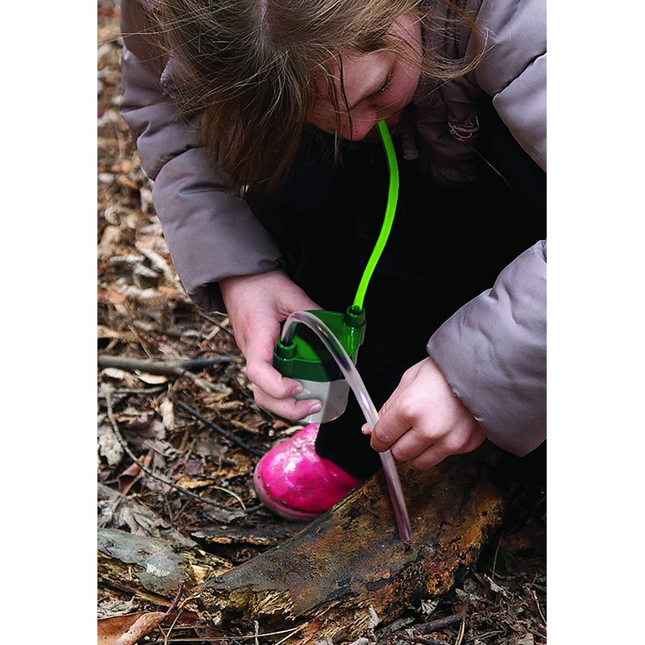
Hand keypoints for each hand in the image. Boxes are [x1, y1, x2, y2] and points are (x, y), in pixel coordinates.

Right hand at [220, 269, 322, 419]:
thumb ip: (312, 313)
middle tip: (315, 406)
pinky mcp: (259, 356)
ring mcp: (253, 356)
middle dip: (286, 408)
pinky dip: (283, 394)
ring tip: (312, 405)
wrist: (238, 278)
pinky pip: (267, 382)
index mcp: (256, 337)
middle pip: (260, 393)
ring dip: (285, 405)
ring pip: (262, 393)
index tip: (298, 386)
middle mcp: (250, 352)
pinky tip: (302, 391)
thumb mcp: (290, 294)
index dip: (277, 385)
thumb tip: (337, 331)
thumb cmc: (260, 284)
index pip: (258, 371)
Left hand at [364, 357, 485, 468]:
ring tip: (425, 428)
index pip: (382, 438)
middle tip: (406, 428)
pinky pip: (443, 456)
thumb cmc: (446, 370)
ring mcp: (449, 441)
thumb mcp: (409, 379)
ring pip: (420, 462)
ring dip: (417, 450)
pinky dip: (440, 446)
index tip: (378, 438)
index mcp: (410, 408)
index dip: (377, 439)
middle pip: (400, 454)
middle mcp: (429, 429)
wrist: (484, 369)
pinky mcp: (465, 446)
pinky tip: (445, 426)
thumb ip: (388, 407)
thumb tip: (369, 429)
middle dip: (398, 443)